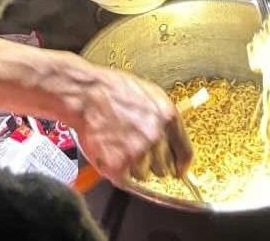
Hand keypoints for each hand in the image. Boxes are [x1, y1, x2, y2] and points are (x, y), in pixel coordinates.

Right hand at [68, 61, 192, 181]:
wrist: (85, 93)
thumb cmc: (112, 89)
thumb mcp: (149, 94)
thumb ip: (163, 118)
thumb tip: (172, 141)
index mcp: (168, 117)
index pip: (185, 153)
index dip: (180, 164)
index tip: (178, 170)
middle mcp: (156, 136)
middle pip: (164, 168)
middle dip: (152, 162)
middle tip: (135, 148)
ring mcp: (138, 152)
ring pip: (144, 175)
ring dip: (133, 166)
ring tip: (119, 144)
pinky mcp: (119, 166)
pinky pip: (125, 180)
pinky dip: (117, 170)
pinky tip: (111, 151)